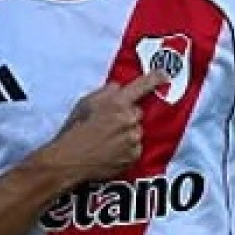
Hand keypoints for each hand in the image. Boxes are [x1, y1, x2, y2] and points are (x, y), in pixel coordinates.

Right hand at [39, 70, 162, 183]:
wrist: (70, 160)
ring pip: (136, 130)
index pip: (142, 86)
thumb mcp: (86, 102)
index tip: (164, 74)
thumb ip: (106, 92)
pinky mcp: (134, 156)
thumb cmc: (75, 129)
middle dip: (127, 115)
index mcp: (117, 102)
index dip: (155, 78)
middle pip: (138, 112)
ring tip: (107, 140)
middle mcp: (129, 119)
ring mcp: (133, 139)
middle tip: (109, 124)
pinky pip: (136, 147)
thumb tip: (120, 87)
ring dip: (127, 133)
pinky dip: (127, 148)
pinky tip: (111, 151)